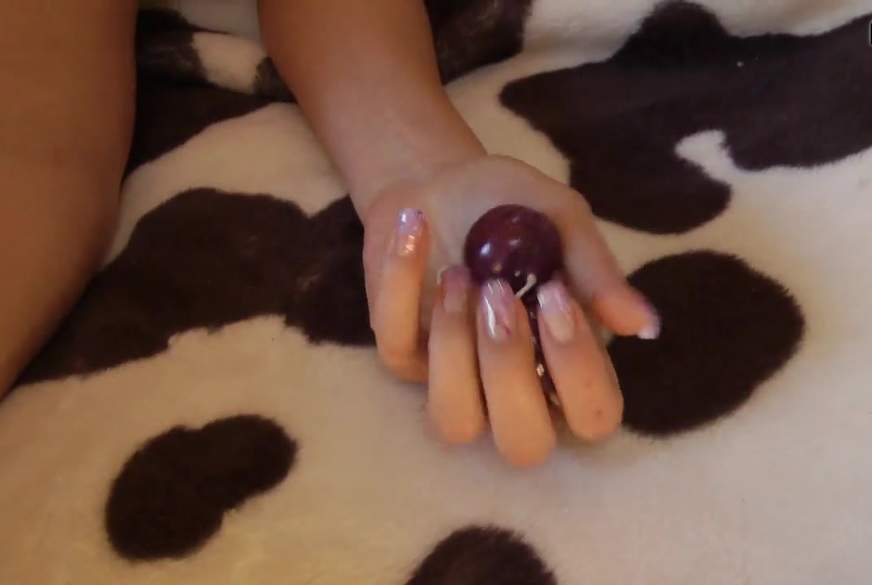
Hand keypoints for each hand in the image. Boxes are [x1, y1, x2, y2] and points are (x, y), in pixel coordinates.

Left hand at [362, 155, 659, 466]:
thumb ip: (597, 273)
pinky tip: (417, 229)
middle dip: (510, 371)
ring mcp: (452, 380)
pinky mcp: (402, 355)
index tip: (554, 293)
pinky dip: (403, 284)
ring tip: (458, 276)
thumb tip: (645, 325)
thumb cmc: (512, 209)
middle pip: (522, 443)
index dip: (578, 371)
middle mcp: (512, 388)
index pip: (594, 415)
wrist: (438, 181)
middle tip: (501, 294)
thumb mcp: (562, 222)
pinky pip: (397, 348)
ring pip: (453, 422)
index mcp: (565, 363)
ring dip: (454, 347)